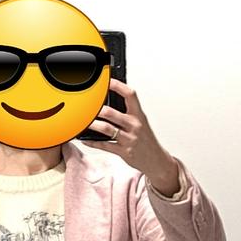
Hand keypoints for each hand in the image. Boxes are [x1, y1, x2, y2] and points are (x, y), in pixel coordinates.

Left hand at [83, 78, 179, 192]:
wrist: (157, 160)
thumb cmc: (146, 140)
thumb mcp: (141, 123)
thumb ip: (128, 112)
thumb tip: (110, 101)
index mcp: (139, 115)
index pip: (130, 95)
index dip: (118, 86)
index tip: (107, 80)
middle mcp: (134, 125)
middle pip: (112, 113)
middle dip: (98, 109)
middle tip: (87, 105)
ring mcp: (129, 139)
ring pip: (107, 129)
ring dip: (92, 125)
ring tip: (83, 122)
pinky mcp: (124, 151)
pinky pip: (105, 146)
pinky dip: (93, 142)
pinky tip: (85, 140)